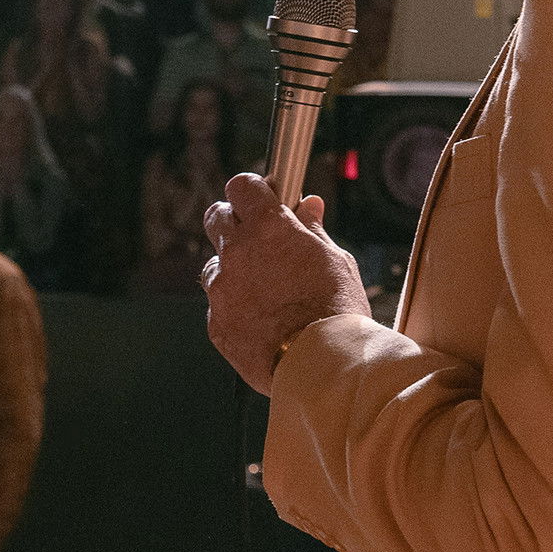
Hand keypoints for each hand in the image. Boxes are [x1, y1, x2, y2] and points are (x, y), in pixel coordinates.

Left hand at [202, 172, 370, 392]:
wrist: (323, 365)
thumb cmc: (337, 310)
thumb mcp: (335, 261)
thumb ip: (312, 230)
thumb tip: (307, 206)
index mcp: (267, 228)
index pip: (241, 186)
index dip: (251, 190)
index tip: (261, 198)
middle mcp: (236, 252)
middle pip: (216, 217)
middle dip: (233, 220)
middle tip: (256, 235)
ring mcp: (221, 289)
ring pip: (215, 265)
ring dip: (233, 268)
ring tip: (266, 289)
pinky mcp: (215, 324)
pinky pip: (219, 304)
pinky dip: (234, 306)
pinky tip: (262, 319)